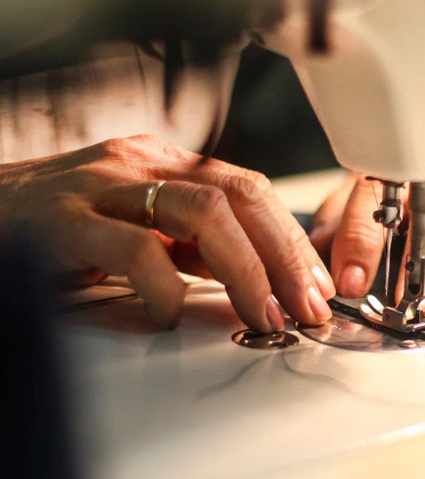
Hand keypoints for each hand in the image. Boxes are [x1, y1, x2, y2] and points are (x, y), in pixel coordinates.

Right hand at [0, 135, 334, 330]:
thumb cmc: (55, 229)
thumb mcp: (134, 228)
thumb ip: (186, 245)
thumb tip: (251, 278)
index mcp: (161, 164)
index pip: (246, 187)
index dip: (289, 236)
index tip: (314, 282)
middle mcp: (139, 165)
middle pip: (238, 193)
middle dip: (284, 252)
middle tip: (307, 303)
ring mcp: (103, 186)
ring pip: (202, 211)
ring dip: (247, 268)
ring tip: (266, 313)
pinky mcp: (64, 220)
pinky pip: (135, 248)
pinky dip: (166, 287)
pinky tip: (171, 314)